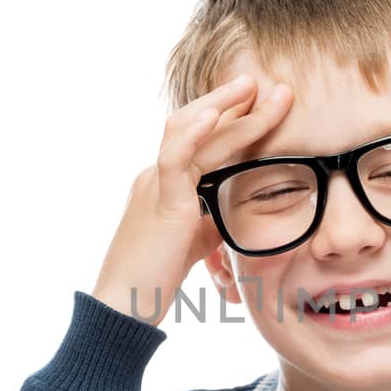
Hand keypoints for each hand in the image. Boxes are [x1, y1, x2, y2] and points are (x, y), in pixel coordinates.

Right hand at [91, 72, 293, 324]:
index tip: (260, 101)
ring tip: (252, 86)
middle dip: (234, 104)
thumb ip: (212, 219)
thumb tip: (238, 208)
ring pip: (189, 130)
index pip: (201, 140)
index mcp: (167, 184)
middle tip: (267, 84)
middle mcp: (157, 175)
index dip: (229, 118)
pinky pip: (175, 156)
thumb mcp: (194, 242)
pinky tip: (216, 114)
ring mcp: (155, 183)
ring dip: (223, 106)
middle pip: (198, 127)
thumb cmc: (154, 280)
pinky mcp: (159, 200)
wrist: (124, 307)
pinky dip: (195, 132)